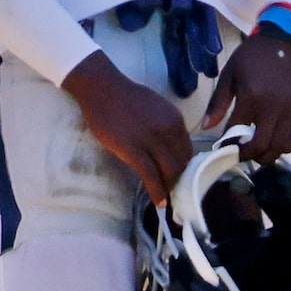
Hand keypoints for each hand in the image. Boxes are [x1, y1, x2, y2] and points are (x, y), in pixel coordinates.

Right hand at [64, 51, 194, 206]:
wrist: (102, 89)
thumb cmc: (126, 98)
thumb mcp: (157, 108)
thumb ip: (168, 127)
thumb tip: (172, 148)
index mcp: (175, 119)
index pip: (188, 150)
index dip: (185, 167)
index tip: (180, 176)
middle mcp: (168, 130)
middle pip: (181, 163)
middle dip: (180, 180)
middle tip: (175, 191)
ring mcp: (150, 140)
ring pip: (169, 171)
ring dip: (170, 188)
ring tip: (168, 199)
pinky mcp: (132, 149)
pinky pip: (150, 175)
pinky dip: (157, 191)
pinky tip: (159, 202)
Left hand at [205, 30, 290, 161]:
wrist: (284, 41)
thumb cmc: (253, 57)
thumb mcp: (230, 74)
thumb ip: (218, 102)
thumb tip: (206, 126)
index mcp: (251, 97)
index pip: (236, 133)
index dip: (228, 145)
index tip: (224, 147)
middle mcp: (273, 107)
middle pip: (261, 146)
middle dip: (247, 155)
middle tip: (241, 153)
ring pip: (280, 147)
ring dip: (268, 154)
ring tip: (259, 150)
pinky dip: (287, 146)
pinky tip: (277, 142)